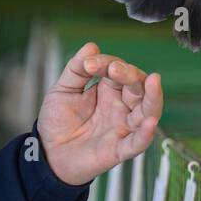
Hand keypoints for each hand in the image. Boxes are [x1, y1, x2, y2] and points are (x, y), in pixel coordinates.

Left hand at [36, 41, 163, 186]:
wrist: (47, 154)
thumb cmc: (58, 122)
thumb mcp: (63, 90)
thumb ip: (76, 70)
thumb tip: (91, 46)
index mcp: (108, 91)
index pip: (117, 71)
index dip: (106, 63)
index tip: (89, 64)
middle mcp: (121, 108)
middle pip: (137, 87)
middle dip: (129, 75)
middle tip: (114, 69)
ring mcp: (122, 128)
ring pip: (147, 112)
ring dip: (152, 97)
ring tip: (153, 81)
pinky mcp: (118, 150)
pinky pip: (137, 143)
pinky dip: (145, 134)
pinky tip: (150, 123)